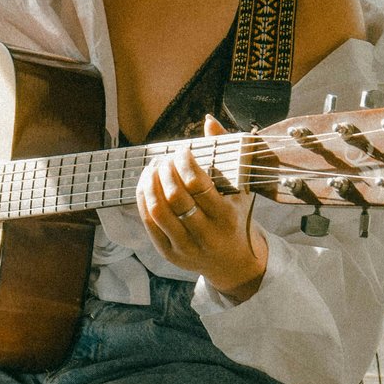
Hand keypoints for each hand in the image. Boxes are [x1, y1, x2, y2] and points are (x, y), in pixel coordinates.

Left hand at [137, 116, 266, 300]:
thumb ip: (226, 153)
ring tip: (153, 168)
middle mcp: (206, 235)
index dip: (186, 163)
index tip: (183, 150)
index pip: (199, 186)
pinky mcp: (169, 253)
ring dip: (150, 183)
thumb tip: (209, 121)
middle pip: (176, 197)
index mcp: (226, 217)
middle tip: (165, 158)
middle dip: (166, 171)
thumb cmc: (236, 217)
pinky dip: (143, 199)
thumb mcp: (240, 188)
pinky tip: (146, 183)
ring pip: (158, 211)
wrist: (233, 262)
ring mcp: (186, 247)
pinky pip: (149, 222)